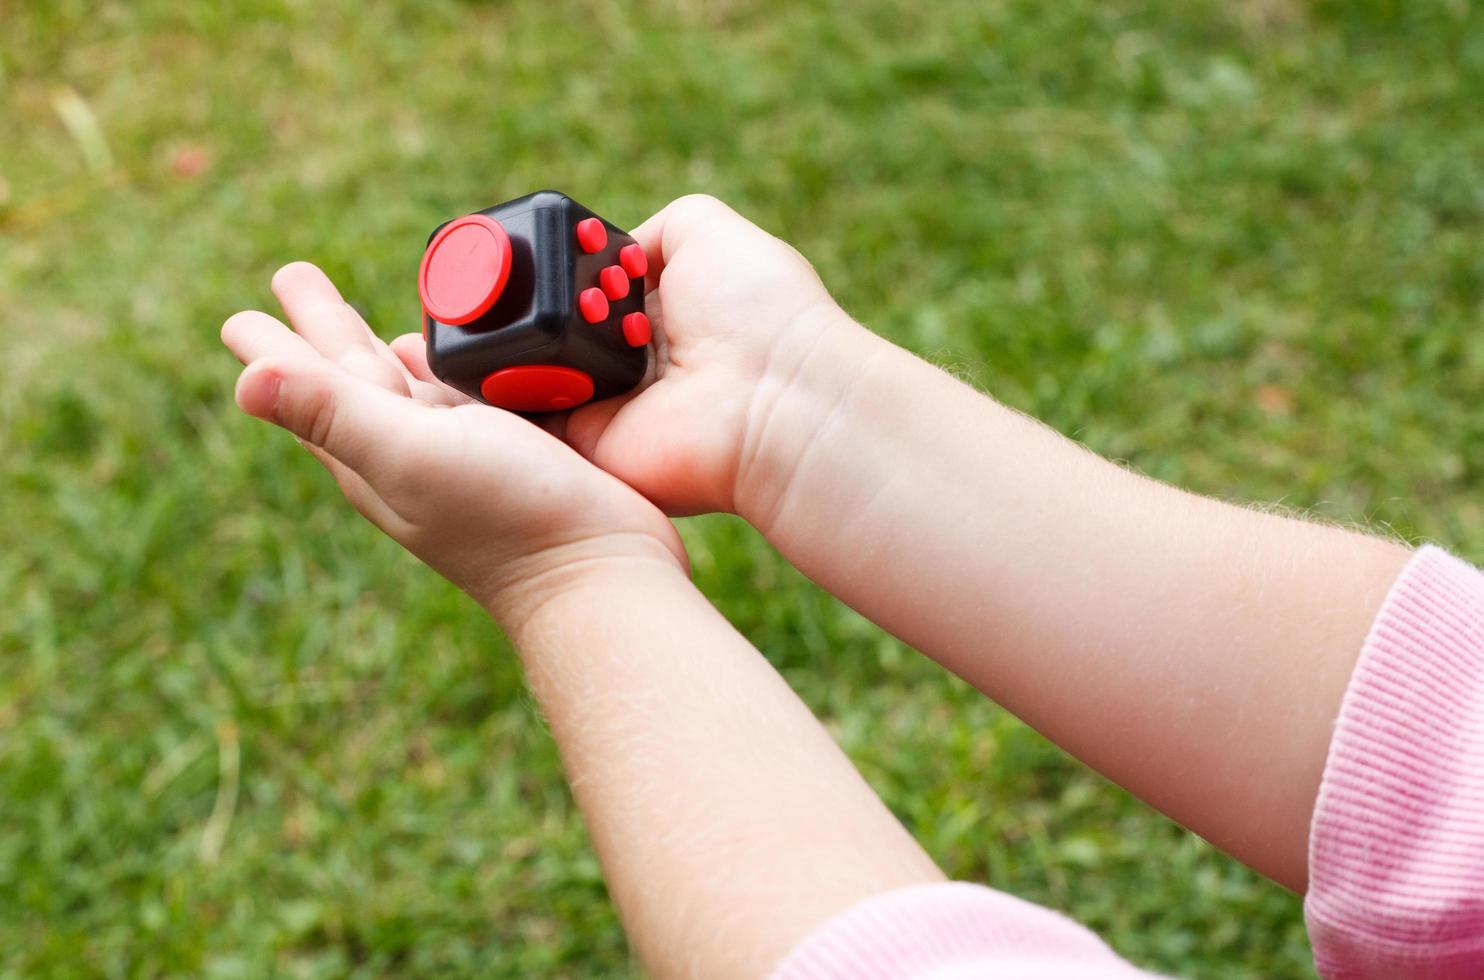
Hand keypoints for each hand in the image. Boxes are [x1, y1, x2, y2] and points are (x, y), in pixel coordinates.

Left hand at [222, 262, 686, 624]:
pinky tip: (456, 356)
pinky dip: (451, 366)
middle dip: (325, 326)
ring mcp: (461, 454)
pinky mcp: (514, 450)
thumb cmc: (508, 518)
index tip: (240, 314)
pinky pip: (466, 394)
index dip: (278, 343)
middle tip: (296, 276)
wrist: (603, 572)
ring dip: (385, 345)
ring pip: (409, 383)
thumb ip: (335, 412)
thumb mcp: (411, 454)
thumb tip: (243, 378)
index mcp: (370, 454)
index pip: (307, 385)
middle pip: (352, 374)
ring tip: (370, 317)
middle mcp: (408, 453)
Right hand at [389, 195, 874, 520]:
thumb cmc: (758, 311)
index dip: (550, 271)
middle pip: (551, 328)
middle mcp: (631, 360)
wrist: (775, 398)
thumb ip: (657, 229)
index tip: (509, 253)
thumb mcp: (710, 232)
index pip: (586, 288)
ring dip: (503, 344)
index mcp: (660, 310)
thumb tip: (618, 245)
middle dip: (516, 305)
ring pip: (530, 371)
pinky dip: (497, 395)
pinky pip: (525, 420)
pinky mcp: (588, 446)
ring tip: (470, 315)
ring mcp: (607, 405)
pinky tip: (464, 359)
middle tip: (480, 285)